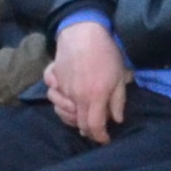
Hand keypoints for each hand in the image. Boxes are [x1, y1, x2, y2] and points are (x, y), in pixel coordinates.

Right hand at [45, 17, 131, 140]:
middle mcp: (75, 95)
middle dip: (86, 129)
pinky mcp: (54, 76)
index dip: (99, 137)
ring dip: (70, 116)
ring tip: (79, 113)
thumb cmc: (106, 53)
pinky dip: (57, 97)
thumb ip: (118, 101)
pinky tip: (65, 95)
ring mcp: (62, 86)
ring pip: (61, 110)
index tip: (104, 139)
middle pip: (77, 122)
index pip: (93, 126)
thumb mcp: (119, 77)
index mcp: (94, 97)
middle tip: (95, 127)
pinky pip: (51, 92)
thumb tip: (117, 120)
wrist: (84, 31)